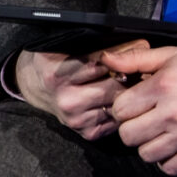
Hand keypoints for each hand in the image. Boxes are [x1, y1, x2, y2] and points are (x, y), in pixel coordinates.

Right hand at [13, 45, 134, 139]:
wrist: (35, 86)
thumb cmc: (54, 61)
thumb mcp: (66, 44)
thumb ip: (99, 45)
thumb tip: (141, 44)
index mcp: (58, 75)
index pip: (101, 64)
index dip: (121, 57)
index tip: (135, 51)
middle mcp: (66, 100)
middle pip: (112, 88)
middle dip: (128, 77)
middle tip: (141, 69)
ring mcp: (76, 119)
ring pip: (116, 105)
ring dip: (127, 95)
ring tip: (133, 84)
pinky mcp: (86, 132)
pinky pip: (115, 121)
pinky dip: (121, 110)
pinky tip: (120, 100)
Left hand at [101, 44, 176, 175]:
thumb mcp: (173, 55)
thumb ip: (136, 59)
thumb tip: (106, 60)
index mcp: (163, 86)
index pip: (120, 110)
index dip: (124, 109)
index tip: (134, 107)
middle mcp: (172, 113)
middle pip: (128, 136)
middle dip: (133, 129)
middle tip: (146, 121)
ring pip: (146, 154)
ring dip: (149, 146)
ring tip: (161, 134)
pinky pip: (169, 168)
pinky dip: (168, 161)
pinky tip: (174, 146)